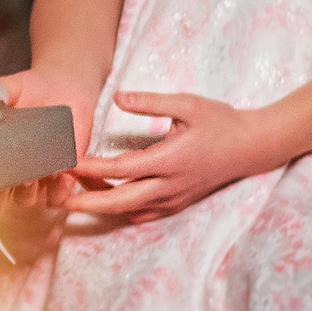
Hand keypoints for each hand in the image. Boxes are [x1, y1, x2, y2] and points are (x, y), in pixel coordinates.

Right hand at [0, 67, 100, 211]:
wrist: (64, 87)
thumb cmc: (31, 89)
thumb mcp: (13, 87)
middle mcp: (12, 170)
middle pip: (3, 198)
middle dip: (7, 192)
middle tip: (18, 175)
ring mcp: (36, 176)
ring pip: (29, 200)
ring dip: (32, 193)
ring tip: (39, 175)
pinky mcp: (62, 175)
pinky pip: (58, 195)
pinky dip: (60, 190)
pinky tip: (63, 176)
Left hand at [63, 91, 283, 221]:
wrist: (252, 146)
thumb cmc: (220, 121)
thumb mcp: (187, 104)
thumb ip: (151, 102)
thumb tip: (117, 97)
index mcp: (170, 160)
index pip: (121, 169)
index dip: (91, 168)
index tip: (67, 164)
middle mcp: (170, 185)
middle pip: (120, 201)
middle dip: (87, 201)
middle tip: (58, 198)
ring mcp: (175, 198)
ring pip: (131, 210)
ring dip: (102, 205)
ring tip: (76, 194)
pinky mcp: (179, 203)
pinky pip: (145, 213)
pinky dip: (123, 209)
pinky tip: (106, 199)